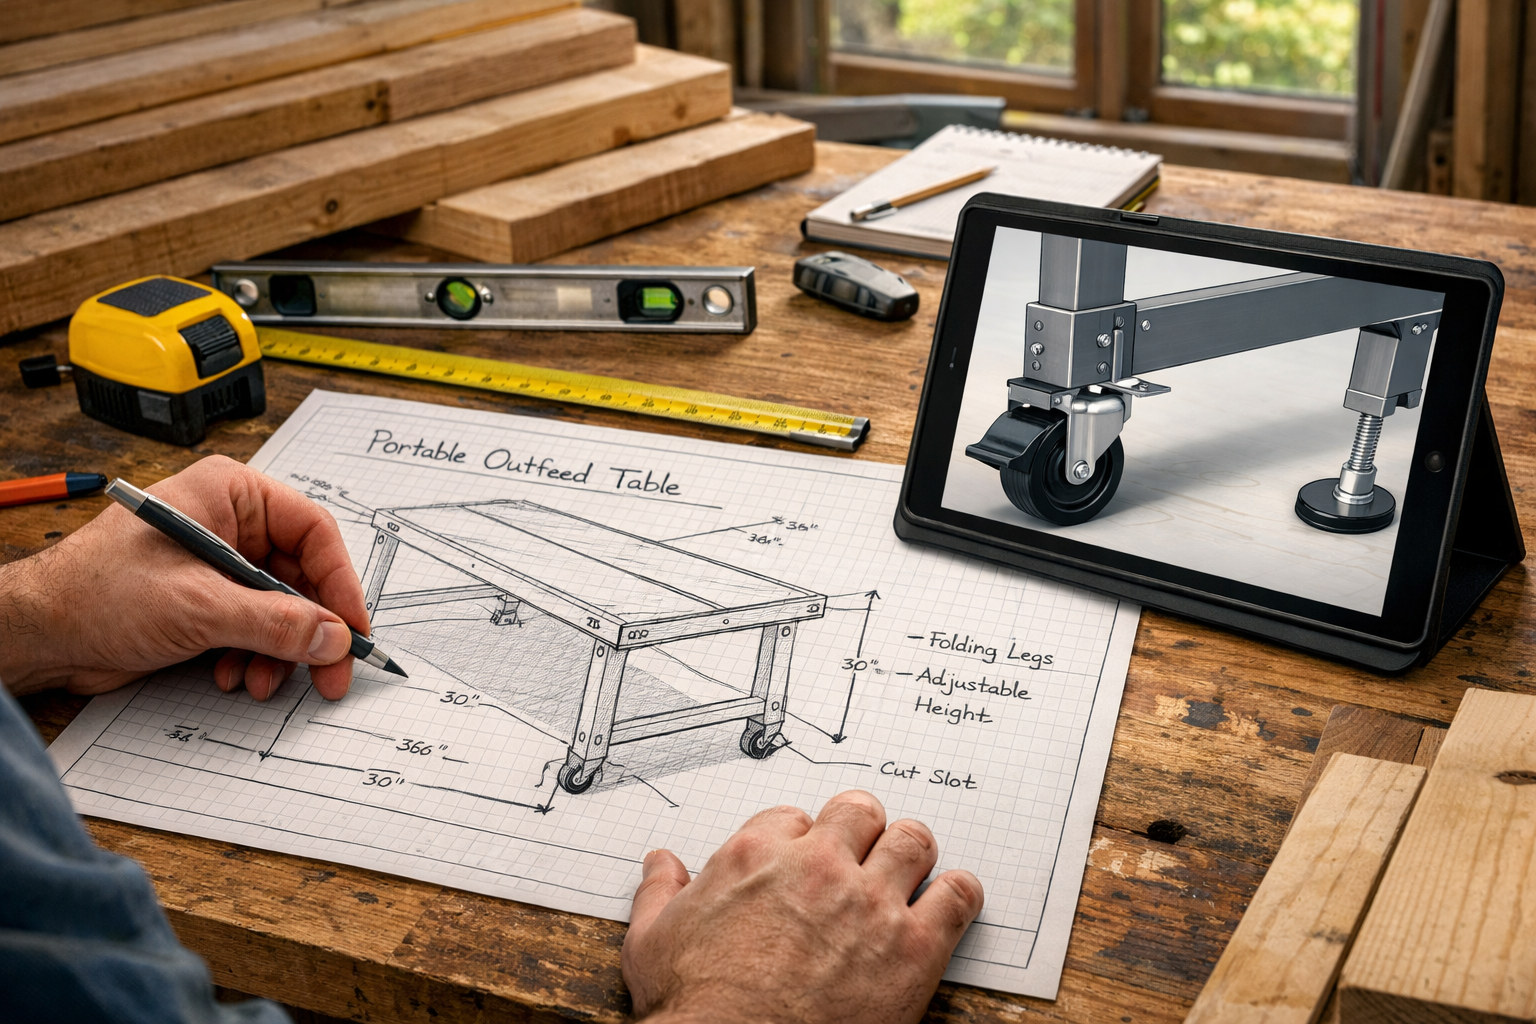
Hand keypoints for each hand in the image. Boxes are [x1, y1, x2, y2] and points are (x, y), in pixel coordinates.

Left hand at [0, 455, 367, 700]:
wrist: (38, 635)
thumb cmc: (96, 593)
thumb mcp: (198, 607)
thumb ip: (274, 623)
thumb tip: (334, 638)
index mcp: (230, 495)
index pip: (312, 532)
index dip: (340, 583)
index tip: (354, 628)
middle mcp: (229, 524)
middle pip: (301, 577)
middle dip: (310, 631)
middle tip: (330, 673)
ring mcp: (218, 565)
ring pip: (281, 609)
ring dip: (278, 652)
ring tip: (261, 682)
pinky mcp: (206, 601)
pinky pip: (254, 628)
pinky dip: (252, 658)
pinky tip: (231, 676)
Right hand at [622, 789, 983, 1023]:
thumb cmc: (695, 1008)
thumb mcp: (651, 942)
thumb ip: (659, 893)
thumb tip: (659, 864)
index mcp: (756, 856)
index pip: (794, 817)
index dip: (802, 841)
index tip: (804, 862)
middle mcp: (818, 868)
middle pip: (860, 812)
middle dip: (862, 831)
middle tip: (861, 857)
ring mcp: (869, 904)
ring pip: (913, 840)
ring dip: (911, 854)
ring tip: (908, 873)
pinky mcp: (912, 948)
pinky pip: (958, 896)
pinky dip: (958, 896)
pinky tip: (947, 905)